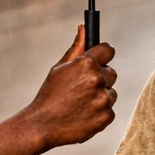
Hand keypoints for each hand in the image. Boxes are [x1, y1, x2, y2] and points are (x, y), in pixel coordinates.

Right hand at [26, 26, 116, 147]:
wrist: (42, 125)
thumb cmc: (49, 95)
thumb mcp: (59, 68)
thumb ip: (76, 48)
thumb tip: (83, 28)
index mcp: (86, 64)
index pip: (108, 50)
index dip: (104, 55)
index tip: (101, 60)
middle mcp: (97, 80)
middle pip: (111, 72)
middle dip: (101, 78)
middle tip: (82, 88)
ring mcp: (103, 99)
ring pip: (111, 93)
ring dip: (100, 96)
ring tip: (80, 104)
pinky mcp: (106, 117)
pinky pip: (109, 110)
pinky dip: (100, 113)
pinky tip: (83, 115)